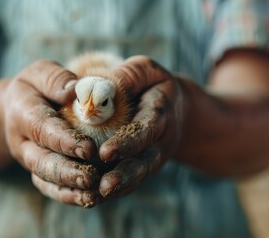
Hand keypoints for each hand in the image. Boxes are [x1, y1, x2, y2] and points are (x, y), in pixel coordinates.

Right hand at [1, 60, 100, 206]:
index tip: (88, 148)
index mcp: (22, 112)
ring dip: (69, 189)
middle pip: (42, 161)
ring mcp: (30, 160)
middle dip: (67, 171)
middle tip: (92, 178)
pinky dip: (68, 196)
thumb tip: (74, 91)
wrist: (16, 109)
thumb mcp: (40, 72)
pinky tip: (90, 199)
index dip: (64, 140)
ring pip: (46, 179)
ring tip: (94, 195)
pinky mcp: (39, 172)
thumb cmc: (35, 87)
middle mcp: (22, 141)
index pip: (43, 128)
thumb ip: (55, 78)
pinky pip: (50, 189)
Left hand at [98, 56, 183, 197]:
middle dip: (125, 174)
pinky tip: (93, 198)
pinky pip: (131, 182)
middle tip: (104, 186)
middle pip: (145, 161)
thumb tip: (99, 86)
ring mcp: (153, 157)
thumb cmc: (152, 85)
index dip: (129, 142)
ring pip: (138, 176)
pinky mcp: (143, 167)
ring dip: (119, 188)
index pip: (147, 129)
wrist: (174, 109)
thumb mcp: (146, 70)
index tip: (106, 152)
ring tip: (95, 197)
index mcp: (161, 113)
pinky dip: (115, 191)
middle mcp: (160, 140)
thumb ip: (127, 76)